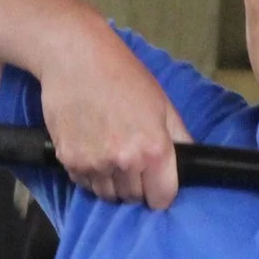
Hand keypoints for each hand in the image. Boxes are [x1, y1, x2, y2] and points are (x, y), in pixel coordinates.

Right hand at [35, 30, 190, 207]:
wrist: (77, 59)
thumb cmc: (124, 76)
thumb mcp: (162, 105)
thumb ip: (180, 138)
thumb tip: (189, 163)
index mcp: (153, 149)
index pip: (162, 198)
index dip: (161, 193)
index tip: (157, 184)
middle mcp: (124, 162)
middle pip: (134, 198)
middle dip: (137, 187)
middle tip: (133, 163)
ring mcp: (94, 163)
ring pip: (107, 195)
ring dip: (113, 184)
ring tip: (112, 156)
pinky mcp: (69, 160)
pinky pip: (84, 183)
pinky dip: (90, 175)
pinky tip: (93, 150)